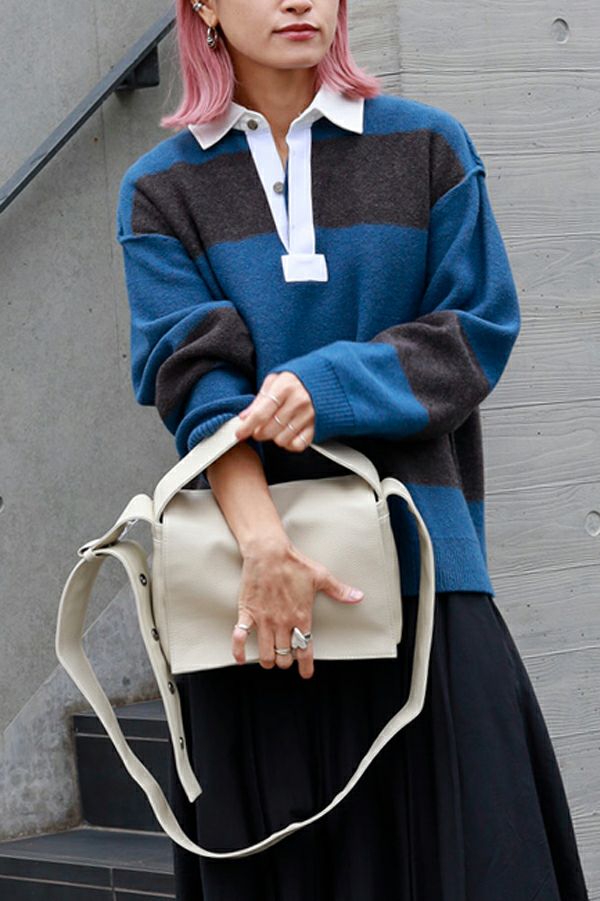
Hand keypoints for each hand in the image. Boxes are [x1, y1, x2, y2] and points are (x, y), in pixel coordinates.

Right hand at [232, 536, 364, 678]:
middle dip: (286, 661)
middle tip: (286, 657)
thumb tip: (357, 596)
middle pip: (284, 657)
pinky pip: (240, 637)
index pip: (305, 650)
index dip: (305, 666)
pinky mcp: (247, 613)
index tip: (305, 673)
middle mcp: (282, 623)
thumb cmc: (294, 563)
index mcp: (301, 617)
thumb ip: (339, 591)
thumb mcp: (321, 576)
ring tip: (270, 658)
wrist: (269, 552)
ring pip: (265, 654)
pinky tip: (240, 658)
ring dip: (268, 660)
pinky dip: (239, 650)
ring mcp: (264, 620)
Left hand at [235, 372, 314, 451]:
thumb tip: (244, 417)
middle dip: (258, 433)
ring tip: (276, 427)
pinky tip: (288, 433)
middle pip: (269, 430)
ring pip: (281, 440)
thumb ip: (258, 400)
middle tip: (258, 427)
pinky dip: (289, 443)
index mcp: (285, 387)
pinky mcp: (317, 426)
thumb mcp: (274, 382)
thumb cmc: (295, 381)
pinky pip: (297, 445)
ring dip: (274, 437)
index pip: (260, 414)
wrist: (322, 379)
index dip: (247, 427)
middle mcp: (299, 402)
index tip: (239, 433)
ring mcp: (309, 415)